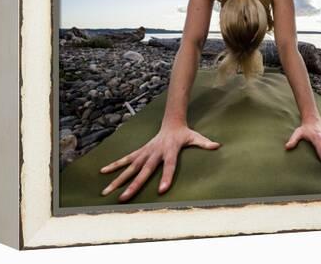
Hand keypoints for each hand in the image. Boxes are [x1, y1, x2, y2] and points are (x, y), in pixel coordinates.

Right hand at [99, 123, 220, 201]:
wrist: (171, 122)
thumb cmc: (184, 133)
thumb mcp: (196, 137)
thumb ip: (205, 142)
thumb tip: (217, 145)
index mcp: (169, 151)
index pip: (169, 166)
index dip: (166, 177)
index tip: (162, 190)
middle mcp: (155, 153)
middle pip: (144, 171)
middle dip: (134, 185)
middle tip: (124, 198)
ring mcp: (145, 152)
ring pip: (130, 168)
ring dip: (117, 179)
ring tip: (106, 191)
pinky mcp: (139, 152)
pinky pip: (125, 160)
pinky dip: (114, 166)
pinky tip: (103, 172)